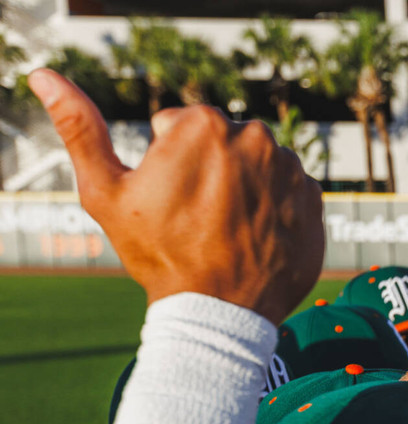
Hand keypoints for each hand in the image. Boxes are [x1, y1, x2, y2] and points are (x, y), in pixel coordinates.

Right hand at [29, 69, 321, 322]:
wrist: (220, 313)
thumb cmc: (159, 254)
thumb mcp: (106, 192)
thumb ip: (79, 128)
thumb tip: (42, 75)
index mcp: (205, 124)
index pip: (182, 128)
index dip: (168, 163)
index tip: (171, 199)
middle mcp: (258, 137)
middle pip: (224, 144)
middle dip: (210, 170)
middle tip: (199, 218)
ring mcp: (293, 170)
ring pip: (257, 167)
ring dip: (244, 188)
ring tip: (228, 230)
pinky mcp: (316, 201)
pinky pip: (289, 194)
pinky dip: (275, 210)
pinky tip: (256, 238)